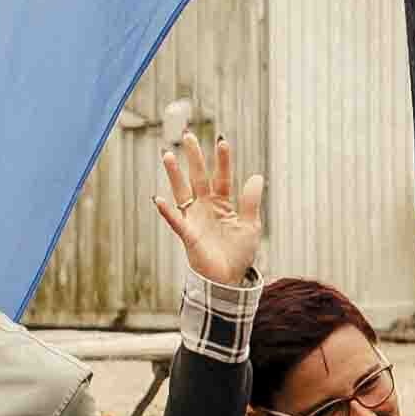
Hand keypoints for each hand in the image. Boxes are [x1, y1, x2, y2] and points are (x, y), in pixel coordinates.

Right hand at [151, 124, 268, 287]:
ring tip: (168, 155)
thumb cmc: (238, 253)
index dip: (223, 161)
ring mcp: (195, 219)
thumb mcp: (250, 225)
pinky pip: (175, 221)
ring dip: (175, 175)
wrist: (229, 279)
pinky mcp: (189, 235)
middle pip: (199, 178)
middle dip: (194, 158)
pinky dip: (167, 211)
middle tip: (188, 136)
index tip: (222, 141)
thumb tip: (256, 175)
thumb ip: (251, 201)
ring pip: (183, 192)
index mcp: (223, 204)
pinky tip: (158, 199)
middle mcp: (206, 208)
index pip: (222, 178)